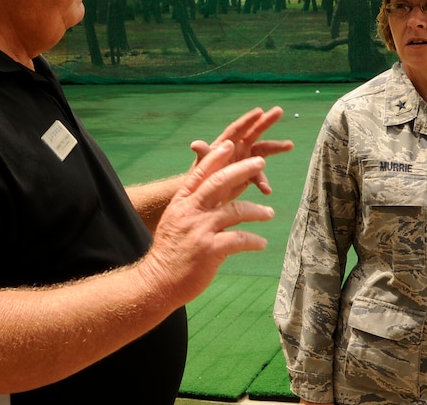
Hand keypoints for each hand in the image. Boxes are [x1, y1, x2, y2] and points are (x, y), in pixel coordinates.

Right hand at [141, 140, 275, 306]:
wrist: (158, 282)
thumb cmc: (171, 252)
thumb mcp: (177, 222)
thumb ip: (194, 206)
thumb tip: (214, 195)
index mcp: (181, 203)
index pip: (199, 173)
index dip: (215, 158)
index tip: (229, 144)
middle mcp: (190, 212)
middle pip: (219, 182)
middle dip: (242, 169)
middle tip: (262, 161)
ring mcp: (200, 230)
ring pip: (235, 210)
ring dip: (257, 210)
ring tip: (269, 213)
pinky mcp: (210, 250)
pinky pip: (240, 239)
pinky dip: (254, 240)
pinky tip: (262, 243)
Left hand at [189, 106, 293, 195]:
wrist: (205, 196)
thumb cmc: (200, 176)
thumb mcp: (201, 165)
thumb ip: (203, 154)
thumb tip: (195, 144)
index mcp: (226, 143)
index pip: (237, 129)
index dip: (247, 120)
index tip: (259, 111)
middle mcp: (238, 148)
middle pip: (254, 132)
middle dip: (266, 122)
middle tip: (279, 111)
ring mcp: (246, 160)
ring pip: (263, 150)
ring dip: (276, 147)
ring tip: (290, 145)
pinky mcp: (249, 174)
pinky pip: (259, 176)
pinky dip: (263, 183)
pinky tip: (267, 190)